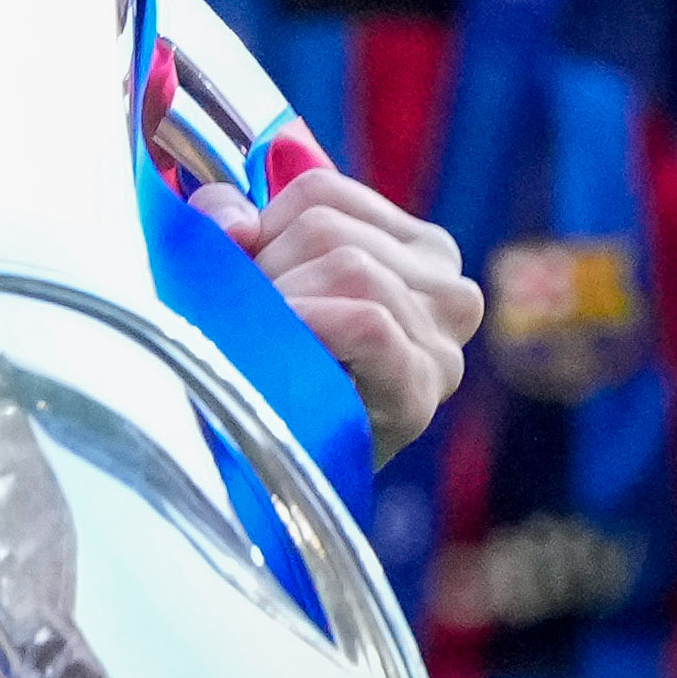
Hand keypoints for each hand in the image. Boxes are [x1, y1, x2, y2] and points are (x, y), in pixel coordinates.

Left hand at [208, 163, 476, 456]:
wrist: (283, 484)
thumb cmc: (272, 371)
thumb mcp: (256, 276)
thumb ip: (226, 218)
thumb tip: (232, 221)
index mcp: (419, 250)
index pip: (321, 193)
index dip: (259, 229)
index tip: (240, 281)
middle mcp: (449, 288)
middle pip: (327, 229)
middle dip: (265, 272)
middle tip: (240, 326)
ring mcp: (443, 342)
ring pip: (347, 266)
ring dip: (279, 305)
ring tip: (259, 347)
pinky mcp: (423, 387)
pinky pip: (366, 321)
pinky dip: (311, 327)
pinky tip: (285, 356)